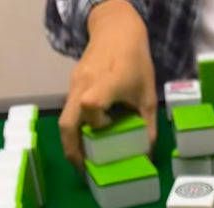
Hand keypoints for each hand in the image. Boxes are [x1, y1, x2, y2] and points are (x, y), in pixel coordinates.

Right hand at [59, 0, 156, 169]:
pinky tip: (87, 140)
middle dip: (73, 151)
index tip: (109, 129)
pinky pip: (69, 112)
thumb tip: (146, 157)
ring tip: (84, 162)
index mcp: (107, 83)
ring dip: (72, 143)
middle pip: (67, 123)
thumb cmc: (136, 62)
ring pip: (64, 120)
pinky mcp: (72, 86)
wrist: (116, 30)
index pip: (91, 104)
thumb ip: (148, 126)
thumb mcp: (148, 95)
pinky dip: (75, 130)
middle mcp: (85, 85)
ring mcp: (75, 85)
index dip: (96, 122)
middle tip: (84, 170)